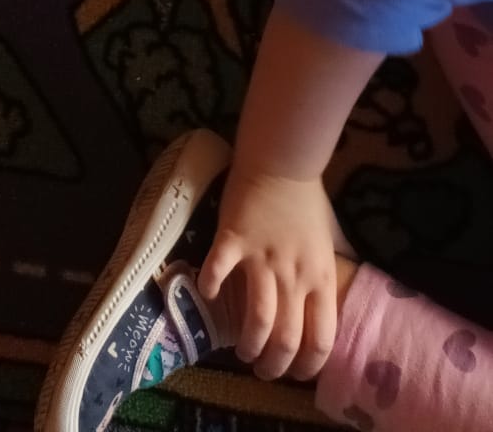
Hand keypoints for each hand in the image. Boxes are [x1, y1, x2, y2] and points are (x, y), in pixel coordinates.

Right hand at [200, 163, 341, 381]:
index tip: (294, 373)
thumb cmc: (306, 202)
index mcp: (320, 279)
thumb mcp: (326, 245)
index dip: (307, 365)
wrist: (282, 161)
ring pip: (258, 318)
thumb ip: (321, 278)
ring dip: (248, 343)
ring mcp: (263, 258)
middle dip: (274, 364)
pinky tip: (207, 295)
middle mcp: (294, 276)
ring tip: (240, 351)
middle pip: (287, 337)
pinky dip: (211, 286)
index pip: (320, 339)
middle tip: (262, 369)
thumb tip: (318, 309)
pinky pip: (219, 269)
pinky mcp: (234, 239)